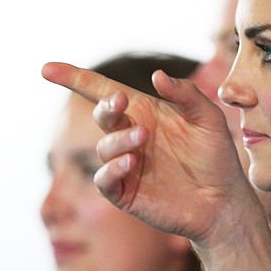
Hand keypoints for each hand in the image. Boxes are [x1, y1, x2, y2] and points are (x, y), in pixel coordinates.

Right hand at [42, 61, 262, 247]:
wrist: (223, 201)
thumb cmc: (216, 157)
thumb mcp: (208, 119)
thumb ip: (187, 94)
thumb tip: (157, 75)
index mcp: (145, 113)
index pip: (105, 92)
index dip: (75, 79)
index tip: (47, 68)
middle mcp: (130, 136)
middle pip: (103, 115)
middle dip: (106, 106)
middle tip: (121, 102)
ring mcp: (125, 165)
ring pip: (104, 148)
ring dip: (119, 139)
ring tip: (143, 138)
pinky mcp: (125, 193)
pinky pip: (104, 180)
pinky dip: (112, 169)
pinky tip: (131, 162)